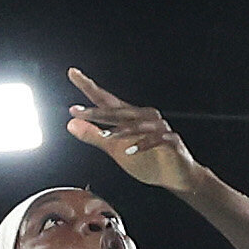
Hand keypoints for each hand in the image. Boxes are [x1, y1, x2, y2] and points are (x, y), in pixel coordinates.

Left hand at [64, 72, 206, 193]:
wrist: (177, 176)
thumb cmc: (147, 160)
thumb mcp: (114, 149)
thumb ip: (94, 136)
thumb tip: (71, 123)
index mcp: (129, 117)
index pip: (105, 99)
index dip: (89, 87)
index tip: (73, 73)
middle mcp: (144, 117)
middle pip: (118, 111)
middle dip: (97, 112)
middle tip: (77, 111)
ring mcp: (159, 128)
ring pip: (137, 125)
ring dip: (121, 131)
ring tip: (105, 137)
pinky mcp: (171, 141)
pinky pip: (157, 139)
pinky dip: (143, 144)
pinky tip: (130, 151)